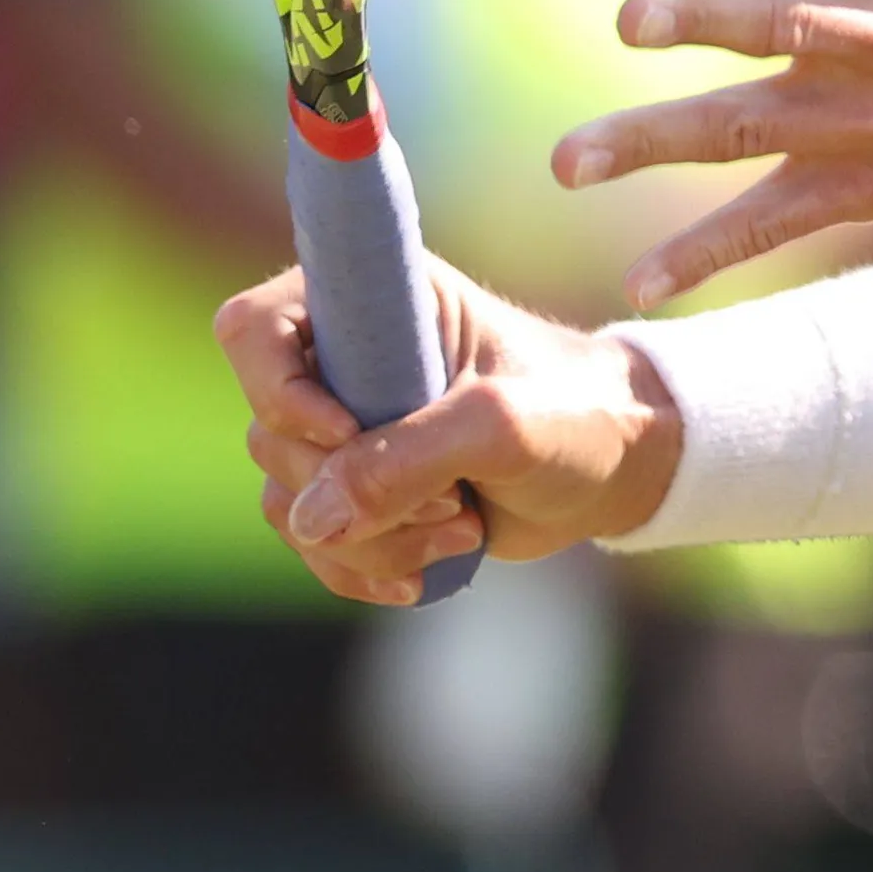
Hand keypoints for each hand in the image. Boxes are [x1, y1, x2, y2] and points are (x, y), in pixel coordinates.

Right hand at [221, 256, 679, 606]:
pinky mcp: (359, 488)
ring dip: (370, 538)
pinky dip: (364, 566)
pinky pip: (312, 542)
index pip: (254, 327)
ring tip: (462, 528)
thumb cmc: (574, 415)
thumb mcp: (503, 426)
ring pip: (289, 501)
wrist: (618, 468)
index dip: (277, 389)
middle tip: (452, 497)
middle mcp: (344, 357)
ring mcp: (344, 427)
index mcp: (374, 299)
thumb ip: (406, 460)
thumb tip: (309, 519)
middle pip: (268, 435)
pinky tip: (427, 572)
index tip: (347, 431)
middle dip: (357, 488)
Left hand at [550, 0, 872, 306]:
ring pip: (745, 134)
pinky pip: (771, 226)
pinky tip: (639, 288)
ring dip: (654, 147)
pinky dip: (705, 259)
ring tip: (570, 163)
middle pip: (782, 26)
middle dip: (707, 21)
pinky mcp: (865, 189)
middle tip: (632, 21)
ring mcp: (869, 124)